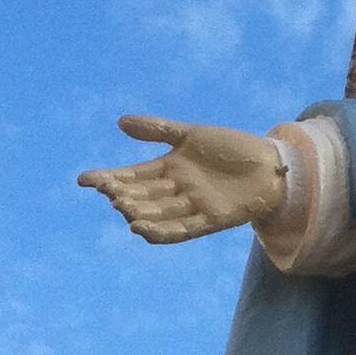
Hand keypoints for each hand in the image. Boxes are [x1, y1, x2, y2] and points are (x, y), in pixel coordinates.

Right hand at [78, 116, 285, 244]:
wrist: (271, 163)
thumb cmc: (232, 147)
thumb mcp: (192, 135)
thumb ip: (158, 130)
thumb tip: (120, 122)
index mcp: (169, 169)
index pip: (133, 176)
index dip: (110, 179)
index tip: (84, 179)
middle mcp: (176, 191)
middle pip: (143, 196)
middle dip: (124, 195)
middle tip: (107, 193)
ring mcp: (193, 206)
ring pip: (159, 214)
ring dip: (141, 214)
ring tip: (123, 210)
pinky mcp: (212, 220)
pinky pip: (183, 230)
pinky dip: (163, 232)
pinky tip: (143, 230)